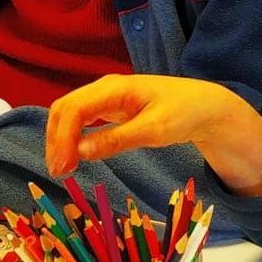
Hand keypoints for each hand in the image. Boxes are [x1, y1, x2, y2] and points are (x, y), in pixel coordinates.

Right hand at [46, 73, 261, 195]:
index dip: (62, 139)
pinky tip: (74, 156)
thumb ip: (117, 140)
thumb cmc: (184, 114)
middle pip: (64, 109)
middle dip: (56, 140)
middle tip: (60, 173)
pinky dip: (72, 137)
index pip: (73, 109)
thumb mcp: (154, 130)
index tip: (63, 168)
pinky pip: (81, 119)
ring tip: (64, 169)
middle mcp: (105, 88)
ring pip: (69, 114)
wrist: (205, 106)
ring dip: (60, 139)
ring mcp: (106, 97)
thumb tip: (79, 152)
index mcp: (114, 88)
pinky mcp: (111, 107)